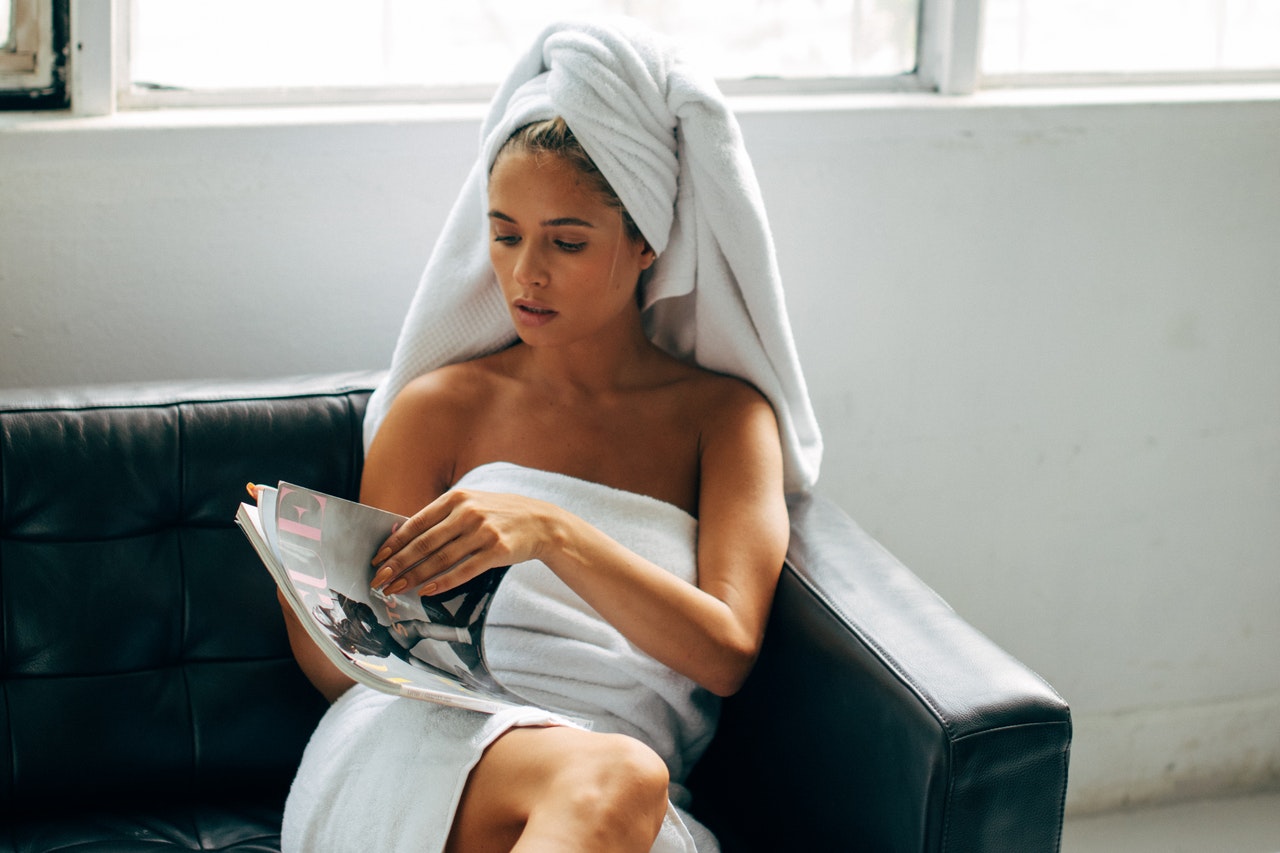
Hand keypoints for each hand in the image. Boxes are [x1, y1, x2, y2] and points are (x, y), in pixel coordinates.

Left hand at [369, 489, 558, 596]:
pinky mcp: (497, 551)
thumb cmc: (499, 514)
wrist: (540, 521)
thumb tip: (403, 535)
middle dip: (398, 564)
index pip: (417, 523)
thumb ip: (440, 517)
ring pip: (441, 559)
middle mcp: (468, 513)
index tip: (378, 559)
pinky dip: (444, 582)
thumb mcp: (470, 504)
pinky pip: (465, 570)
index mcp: (456, 498)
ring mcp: (483, 532)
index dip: (395, 543)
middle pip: (424, 543)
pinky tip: (428, 591)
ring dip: (415, 577)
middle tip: (380, 579)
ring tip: (398, 589)